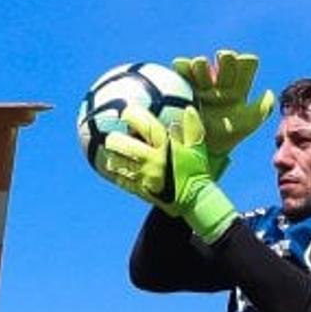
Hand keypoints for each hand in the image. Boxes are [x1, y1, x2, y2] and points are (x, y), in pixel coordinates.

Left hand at [101, 105, 238, 242]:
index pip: (145, 125)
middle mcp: (153, 160)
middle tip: (114, 137)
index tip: (127, 112)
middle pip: (122, 144)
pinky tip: (115, 169)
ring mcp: (145, 177)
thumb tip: (189, 109)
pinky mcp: (141, 191)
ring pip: (117, 163)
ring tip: (113, 153)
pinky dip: (116, 173)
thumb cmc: (197, 173)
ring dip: (112, 156)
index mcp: (166, 147)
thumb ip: (193, 129)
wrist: (196, 202)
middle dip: (114, 138)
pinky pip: (121, 180)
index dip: (132, 115)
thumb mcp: (198, 150)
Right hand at [173, 49, 275, 170]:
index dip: (245, 63)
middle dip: (226, 62)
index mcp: (240, 86)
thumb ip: (263, 109)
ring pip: (204, 62)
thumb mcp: (248, 123)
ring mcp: (203, 82)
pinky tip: (183, 67)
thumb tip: (269, 91)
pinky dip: (183, 66)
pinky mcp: (186, 86)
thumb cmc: (229, 135)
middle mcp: (222, 80)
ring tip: (203, 84)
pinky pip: (183, 68)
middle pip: (227, 58)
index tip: (239, 79)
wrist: (204, 148)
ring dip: (203, 67)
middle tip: (221, 78)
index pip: (247, 63)